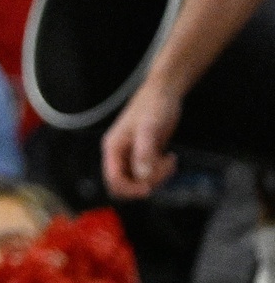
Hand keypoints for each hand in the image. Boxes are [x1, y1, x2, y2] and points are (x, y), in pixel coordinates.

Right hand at [102, 76, 183, 197]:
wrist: (164, 94)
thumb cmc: (154, 106)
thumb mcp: (149, 129)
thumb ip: (144, 153)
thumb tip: (143, 177)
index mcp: (113, 148)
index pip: (113, 179)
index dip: (129, 189)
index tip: (148, 188)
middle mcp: (119, 154)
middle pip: (126, 184)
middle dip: (146, 182)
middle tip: (164, 169)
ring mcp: (132, 155)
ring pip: (140, 181)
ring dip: (157, 177)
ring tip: (169, 160)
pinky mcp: (144, 155)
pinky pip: (149, 174)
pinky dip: (162, 172)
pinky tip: (170, 158)